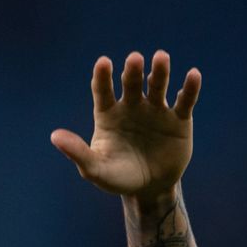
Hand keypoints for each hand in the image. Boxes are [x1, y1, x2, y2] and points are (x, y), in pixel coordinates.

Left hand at [50, 51, 200, 200]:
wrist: (149, 189)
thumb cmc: (117, 177)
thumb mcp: (95, 168)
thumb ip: (77, 152)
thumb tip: (54, 137)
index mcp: (108, 114)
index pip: (103, 91)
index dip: (103, 76)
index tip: (103, 62)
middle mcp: (131, 106)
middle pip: (131, 83)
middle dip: (132, 71)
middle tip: (134, 58)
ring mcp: (156, 110)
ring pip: (157, 86)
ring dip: (159, 71)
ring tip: (160, 57)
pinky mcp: (179, 119)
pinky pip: (185, 100)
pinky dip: (189, 88)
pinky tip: (193, 75)